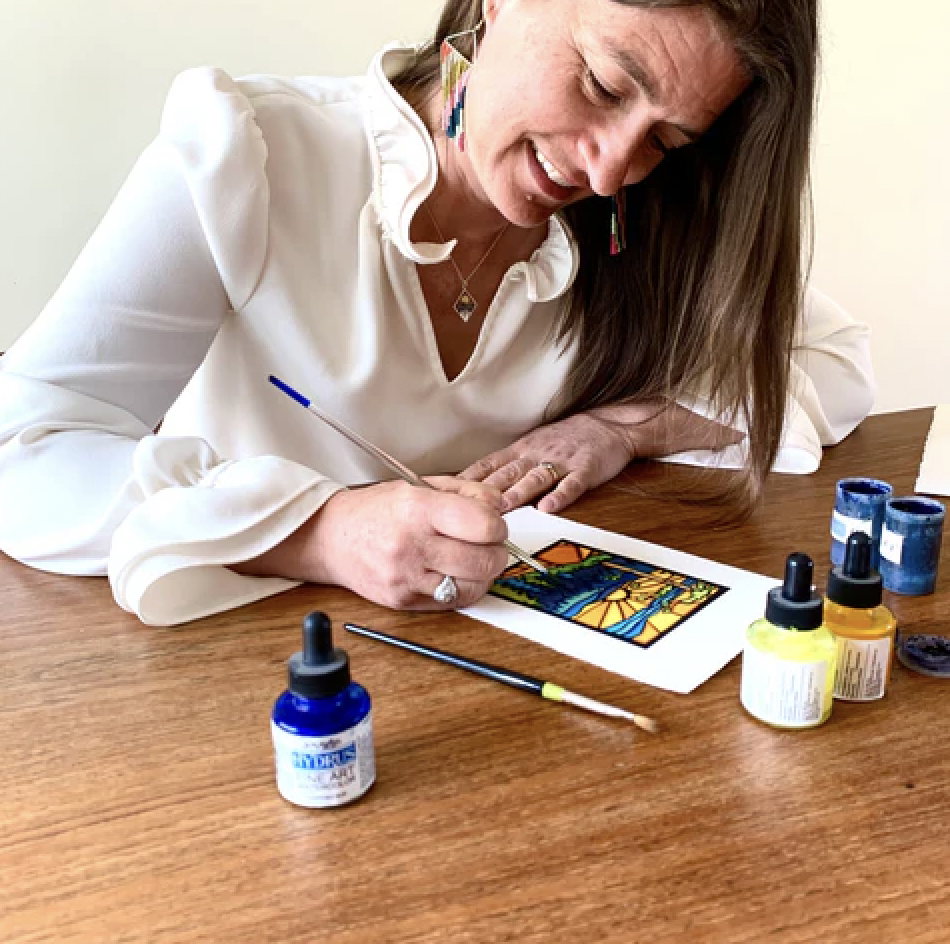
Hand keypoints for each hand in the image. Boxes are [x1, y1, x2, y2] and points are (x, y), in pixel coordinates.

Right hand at [286, 477, 509, 609]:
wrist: (330, 538)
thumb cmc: (375, 510)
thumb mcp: (418, 486)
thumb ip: (465, 492)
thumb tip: (500, 505)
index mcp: (418, 509)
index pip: (482, 525)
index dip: (497, 526)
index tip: (492, 524)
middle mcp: (412, 545)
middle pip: (484, 561)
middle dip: (496, 552)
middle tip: (486, 544)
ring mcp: (407, 578)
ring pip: (474, 587)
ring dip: (482, 575)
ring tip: (471, 560)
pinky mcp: (403, 601)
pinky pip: (453, 602)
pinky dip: (463, 589)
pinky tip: (454, 574)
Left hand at [460, 412, 636, 513]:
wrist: (607, 425)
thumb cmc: (566, 439)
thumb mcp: (530, 445)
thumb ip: (505, 467)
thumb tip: (471, 487)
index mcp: (520, 450)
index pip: (488, 464)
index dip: (467, 479)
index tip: (447, 492)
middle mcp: (536, 454)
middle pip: (507, 473)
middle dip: (487, 490)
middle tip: (468, 506)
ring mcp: (561, 461)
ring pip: (536, 478)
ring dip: (518, 493)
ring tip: (503, 509)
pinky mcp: (585, 470)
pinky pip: (571, 485)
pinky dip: (559, 497)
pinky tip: (548, 509)